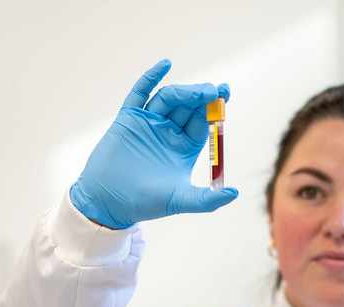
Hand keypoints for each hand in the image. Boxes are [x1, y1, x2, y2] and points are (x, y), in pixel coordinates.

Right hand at [70, 59, 237, 228]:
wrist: (108, 202)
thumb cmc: (145, 203)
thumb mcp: (180, 201)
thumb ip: (207, 200)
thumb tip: (235, 194)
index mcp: (183, 147)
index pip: (203, 122)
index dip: (215, 108)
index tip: (225, 94)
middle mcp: (167, 132)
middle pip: (188, 106)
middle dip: (202, 96)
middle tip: (215, 91)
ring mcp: (147, 123)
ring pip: (168, 98)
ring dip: (184, 91)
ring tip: (197, 92)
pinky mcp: (128, 119)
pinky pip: (140, 94)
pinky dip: (151, 78)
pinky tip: (166, 64)